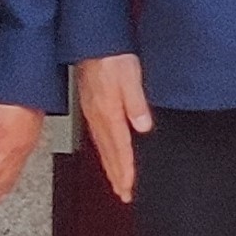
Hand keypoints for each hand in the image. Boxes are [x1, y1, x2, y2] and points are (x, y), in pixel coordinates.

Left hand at [0, 101, 46, 224]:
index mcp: (4, 151)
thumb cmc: (10, 99)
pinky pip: (17, 170)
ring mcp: (25, 150)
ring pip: (11, 180)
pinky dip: (9, 181)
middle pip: (2, 186)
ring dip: (0, 194)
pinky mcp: (29, 144)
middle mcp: (17, 155)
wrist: (32, 87)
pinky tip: (5, 181)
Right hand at [73, 54, 152, 203]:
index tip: (128, 188)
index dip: (125, 170)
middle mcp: (98, 116)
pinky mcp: (92, 106)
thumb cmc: (112, 55)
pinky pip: (99, 136)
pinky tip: (108, 153)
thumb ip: (136, 103)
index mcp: (108, 112)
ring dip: (110, 166)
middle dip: (116, 176)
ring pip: (103, 147)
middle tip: (123, 195)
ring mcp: (93, 112)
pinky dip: (105, 151)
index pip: (119, 148)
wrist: (93, 40)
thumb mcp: (130, 76)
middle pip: (109, 153)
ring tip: (117, 182)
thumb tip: (143, 126)